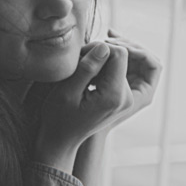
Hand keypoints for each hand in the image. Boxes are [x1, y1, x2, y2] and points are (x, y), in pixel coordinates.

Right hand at [32, 31, 161, 169]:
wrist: (61, 139)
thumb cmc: (58, 117)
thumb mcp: (67, 91)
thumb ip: (87, 68)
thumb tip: (105, 46)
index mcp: (114, 96)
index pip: (120, 54)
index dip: (100, 47)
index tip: (81, 56)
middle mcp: (126, 98)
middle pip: (123, 58)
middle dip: (102, 54)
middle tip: (78, 61)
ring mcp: (126, 99)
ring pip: (121, 64)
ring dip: (101, 61)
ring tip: (81, 70)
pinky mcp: (122, 98)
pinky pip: (118, 73)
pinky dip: (103, 69)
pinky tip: (87, 76)